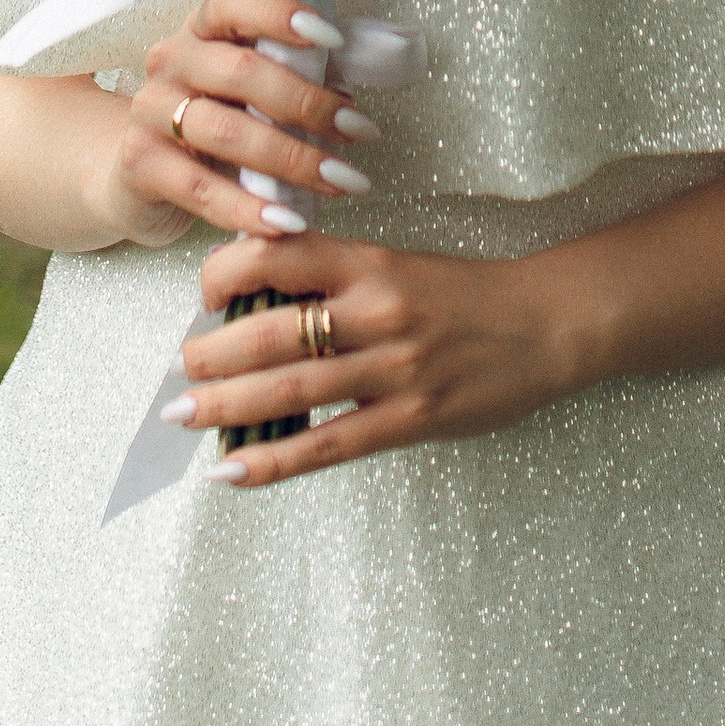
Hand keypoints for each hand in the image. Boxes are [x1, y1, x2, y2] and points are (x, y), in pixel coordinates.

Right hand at [95, 0, 379, 250]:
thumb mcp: (244, 90)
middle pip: (241, 72)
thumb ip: (290, 80)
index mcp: (201, 29)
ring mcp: (149, 111)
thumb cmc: (211, 120)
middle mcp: (170, 61)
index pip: (235, 4)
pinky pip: (201, 189)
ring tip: (340, 181)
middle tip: (358, 130)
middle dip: (308, 103)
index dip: (281, 16)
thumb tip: (345, 97)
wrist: (136, 168)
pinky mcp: (140, 163)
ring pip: (227, 132)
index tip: (333, 39)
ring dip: (292, 159)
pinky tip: (288, 222)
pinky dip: (248, 208)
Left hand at [167, 228, 583, 483]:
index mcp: (369, 261)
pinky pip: (329, 445)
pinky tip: (232, 470)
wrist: (547, 323)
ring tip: (183, 416)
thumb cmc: (465, 294)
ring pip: (291, 389)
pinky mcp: (411, 419)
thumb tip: (258, 292)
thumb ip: (336, 276)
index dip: (227, 271)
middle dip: (211, 354)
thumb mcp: (399, 264)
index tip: (203, 294)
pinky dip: (273, 460)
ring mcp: (394, 368)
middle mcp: (376, 309)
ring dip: (226, 405)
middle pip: (272, 330)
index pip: (280, 254)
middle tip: (177, 371)